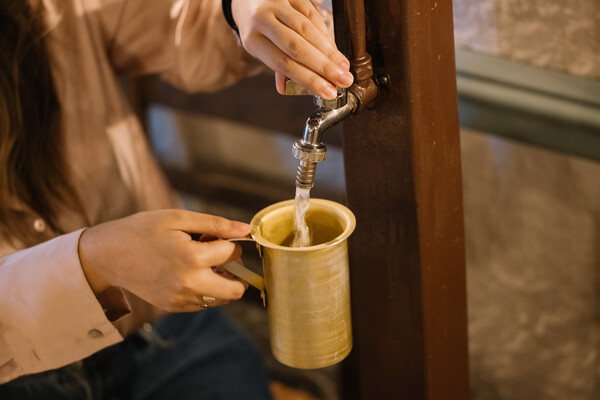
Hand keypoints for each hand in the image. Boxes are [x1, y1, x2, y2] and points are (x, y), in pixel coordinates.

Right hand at [78, 210, 250, 311]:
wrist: (108, 255)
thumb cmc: (142, 230)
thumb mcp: (179, 219)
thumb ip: (216, 224)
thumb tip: (246, 230)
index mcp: (192, 258)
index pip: (232, 254)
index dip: (227, 242)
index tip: (210, 236)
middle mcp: (189, 284)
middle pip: (236, 290)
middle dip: (235, 271)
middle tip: (219, 256)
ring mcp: (181, 299)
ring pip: (221, 298)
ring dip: (221, 281)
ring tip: (200, 262)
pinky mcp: (173, 307)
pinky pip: (204, 303)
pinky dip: (206, 289)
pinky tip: (188, 272)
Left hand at [232, 0, 352, 98]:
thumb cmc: (257, 29)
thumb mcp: (262, 49)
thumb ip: (279, 66)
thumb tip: (296, 89)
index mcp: (253, 40)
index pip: (283, 64)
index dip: (309, 79)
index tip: (328, 92)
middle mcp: (262, 20)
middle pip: (297, 47)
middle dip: (324, 67)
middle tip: (343, 81)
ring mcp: (277, 4)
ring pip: (308, 30)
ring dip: (329, 52)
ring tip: (344, 68)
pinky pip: (313, 16)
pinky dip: (326, 35)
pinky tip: (335, 50)